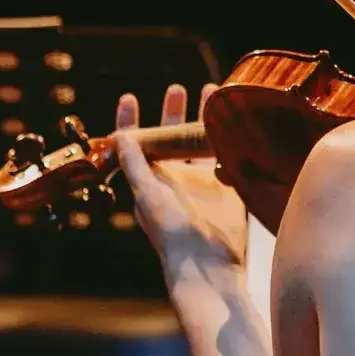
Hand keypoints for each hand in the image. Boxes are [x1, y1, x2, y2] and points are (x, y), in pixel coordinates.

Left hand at [113, 83, 246, 281]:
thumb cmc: (171, 234)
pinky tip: (235, 120)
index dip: (131, 121)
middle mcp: (173, 179)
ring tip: (211, 93)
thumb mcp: (149, 195)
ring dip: (202, 119)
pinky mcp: (225, 187)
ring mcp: (200, 182)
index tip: (130, 97)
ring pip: (198, 142)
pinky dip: (228, 136)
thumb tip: (119, 137)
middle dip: (172, 113)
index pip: (135, 144)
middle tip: (176, 89)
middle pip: (169, 138)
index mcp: (149, 180)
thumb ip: (136, 166)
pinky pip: (225, 155)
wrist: (208, 266)